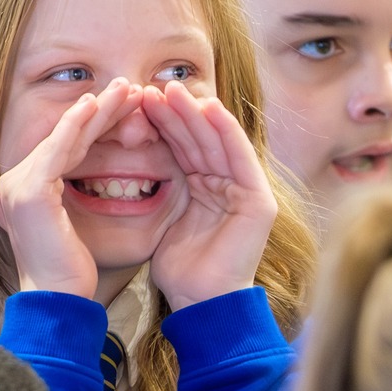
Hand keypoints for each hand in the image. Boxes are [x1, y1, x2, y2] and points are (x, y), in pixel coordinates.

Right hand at [0, 79, 140, 297]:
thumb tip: (58, 188)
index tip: (124, 106)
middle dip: (99, 111)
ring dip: (96, 110)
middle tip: (129, 86)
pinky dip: (76, 126)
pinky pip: (58, 149)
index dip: (94, 125)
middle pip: (65, 138)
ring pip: (64, 137)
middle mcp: (13, 182)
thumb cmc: (70, 271)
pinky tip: (96, 105)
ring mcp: (18, 185)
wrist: (57, 299)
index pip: (64, 148)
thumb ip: (65, 201)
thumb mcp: (72, 226)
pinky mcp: (31, 190)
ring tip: (125, 88)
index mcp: (22, 189)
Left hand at [144, 82, 275, 311]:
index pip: (183, 148)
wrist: (200, 304)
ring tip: (171, 89)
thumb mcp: (165, 220)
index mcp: (206, 189)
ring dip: (196, 113)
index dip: (162, 124)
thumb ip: (163, 189)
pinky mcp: (258, 199)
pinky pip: (240, 157)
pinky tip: (207, 108)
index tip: (136, 103)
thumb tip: (133, 160)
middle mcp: (228, 185)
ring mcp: (246, 191)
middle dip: (176, 112)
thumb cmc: (180, 270)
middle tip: (150, 86)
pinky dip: (225, 131)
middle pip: (199, 140)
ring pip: (217, 142)